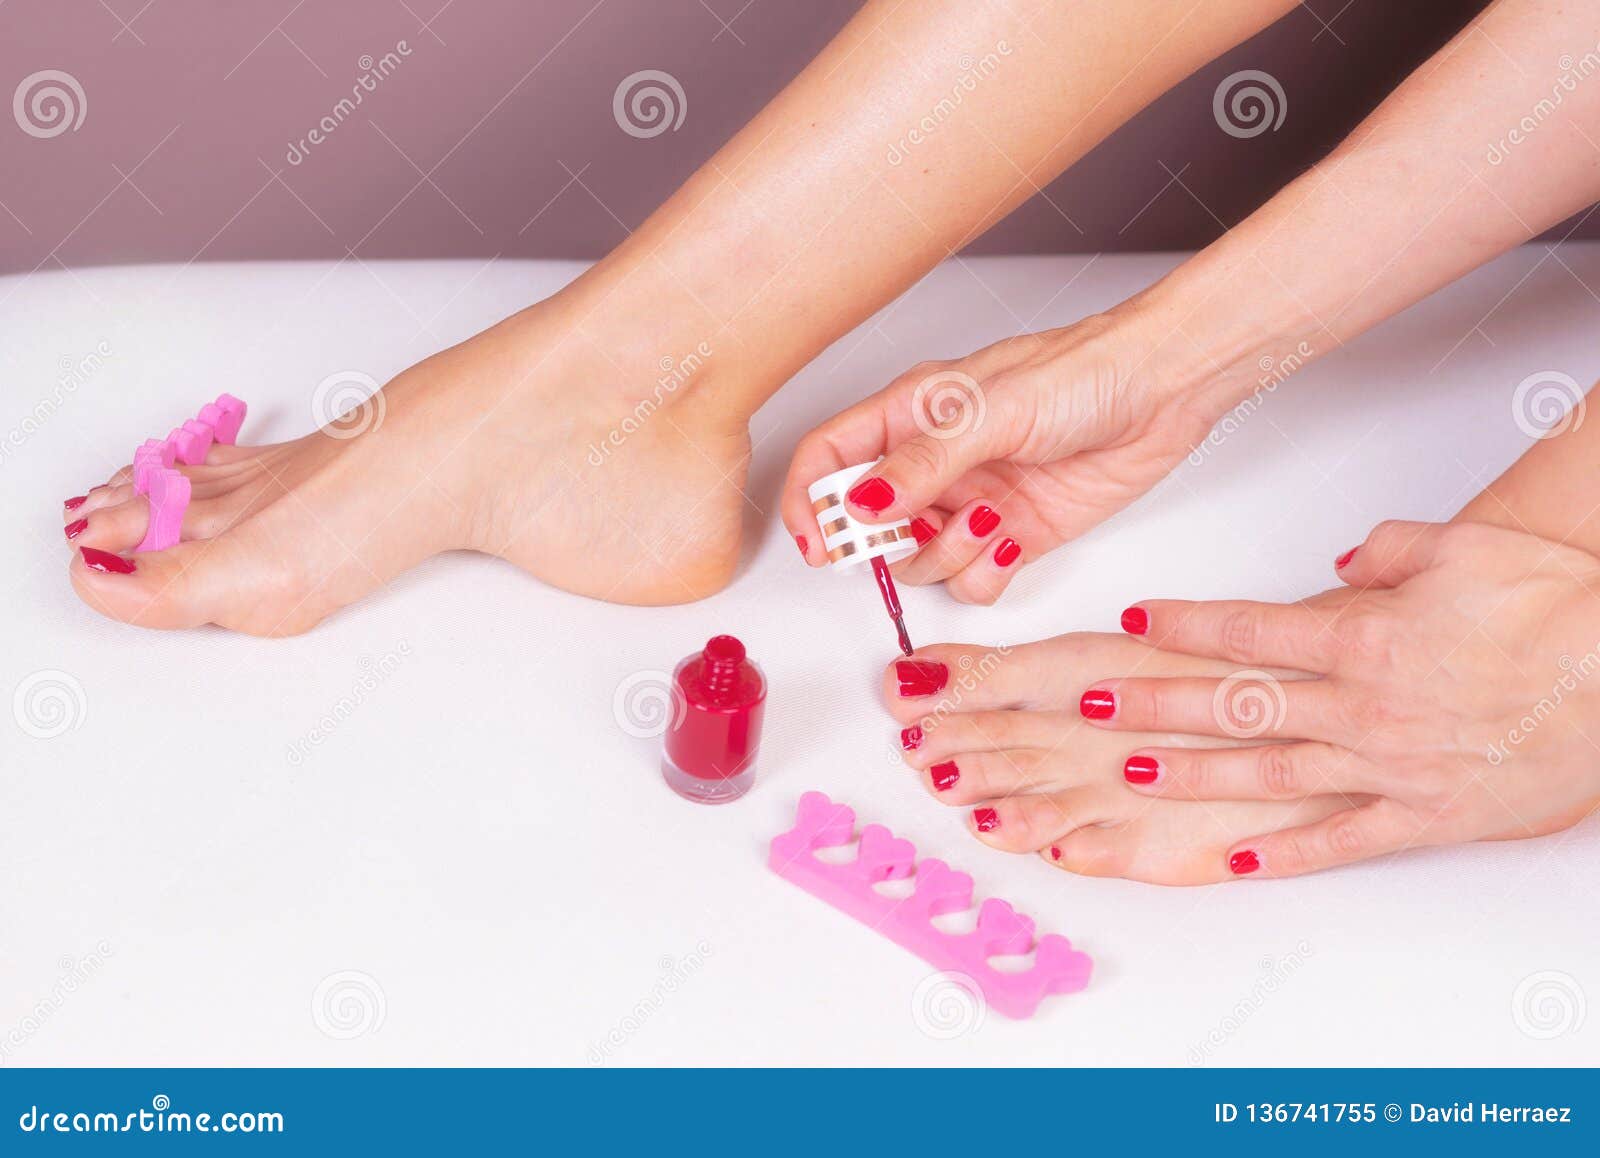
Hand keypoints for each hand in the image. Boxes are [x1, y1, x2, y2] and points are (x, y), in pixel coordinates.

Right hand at [782, 306, 1231, 603]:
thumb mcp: (990, 410)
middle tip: (917, 531)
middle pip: (867, 525)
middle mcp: (934, 463)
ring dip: (946, 554)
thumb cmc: (1082, 371)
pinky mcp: (1012, 536)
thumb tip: (860, 504)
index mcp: (911, 415)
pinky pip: (971, 581)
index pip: (829, 459)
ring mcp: (971, 502)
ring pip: (920, 561)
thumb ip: (922, 462)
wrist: (1165, 390)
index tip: (818, 545)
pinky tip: (1011, 541)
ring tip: (989, 519)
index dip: (809, 503)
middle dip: (886, 543)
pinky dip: (984, 574)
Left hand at [1078, 520, 1599, 877]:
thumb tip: (1336, 560)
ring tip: (1132, 774)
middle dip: (1152, 704)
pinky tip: (1239, 863)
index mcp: (1364, 638)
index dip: (1184, 625)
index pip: (1247, 631)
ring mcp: (1389, 766)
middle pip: (1235, 705)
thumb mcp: (1464, 548)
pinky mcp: (1426, 813)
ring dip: (1193, 775)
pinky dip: (1290, 854)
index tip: (1135, 621)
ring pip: (1268, 774)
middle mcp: (1361, 706)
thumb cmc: (1556, 607)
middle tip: (1088, 706)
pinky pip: (1344, 841)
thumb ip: (1386, 550)